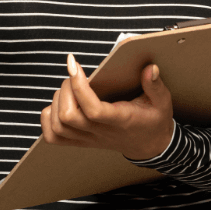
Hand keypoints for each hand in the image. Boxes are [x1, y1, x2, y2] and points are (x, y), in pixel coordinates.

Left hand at [40, 54, 174, 160]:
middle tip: (74, 73)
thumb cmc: (153, 120)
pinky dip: (48, 118)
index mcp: (120, 121)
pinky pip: (54, 137)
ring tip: (68, 85)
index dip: (79, 86)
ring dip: (56, 100)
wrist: (149, 145)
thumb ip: (156, 85)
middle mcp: (100, 132)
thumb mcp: (162, 102)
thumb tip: (150, 68)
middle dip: (65, 89)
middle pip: (68, 117)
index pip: (93, 110)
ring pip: (59, 126)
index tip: (73, 64)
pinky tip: (58, 103)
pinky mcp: (81, 141)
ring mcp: (88, 139)